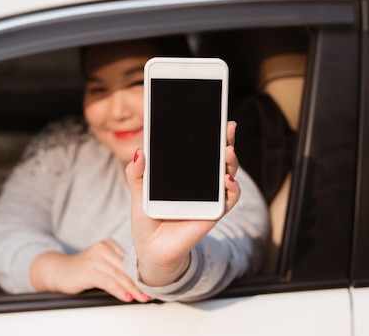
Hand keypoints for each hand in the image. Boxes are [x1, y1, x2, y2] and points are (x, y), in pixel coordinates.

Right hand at [30, 239, 151, 302]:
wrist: (58, 271)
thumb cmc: (82, 270)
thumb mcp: (102, 264)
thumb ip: (117, 268)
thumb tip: (139, 282)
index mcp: (109, 244)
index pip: (130, 260)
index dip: (142, 274)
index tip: (153, 285)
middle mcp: (103, 248)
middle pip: (126, 267)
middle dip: (140, 283)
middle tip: (150, 294)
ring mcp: (95, 258)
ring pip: (119, 275)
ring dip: (132, 289)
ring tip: (141, 298)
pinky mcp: (88, 270)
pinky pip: (108, 281)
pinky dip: (119, 290)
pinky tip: (126, 297)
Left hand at [124, 120, 240, 286]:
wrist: (151, 249)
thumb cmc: (147, 219)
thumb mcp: (138, 192)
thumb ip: (137, 173)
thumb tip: (140, 151)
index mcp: (184, 173)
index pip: (199, 149)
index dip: (207, 134)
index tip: (213, 119)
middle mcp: (201, 182)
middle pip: (218, 157)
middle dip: (225, 141)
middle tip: (227, 128)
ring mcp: (210, 197)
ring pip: (227, 174)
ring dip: (231, 162)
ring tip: (228, 152)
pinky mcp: (214, 213)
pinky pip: (229, 199)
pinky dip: (231, 189)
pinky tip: (227, 180)